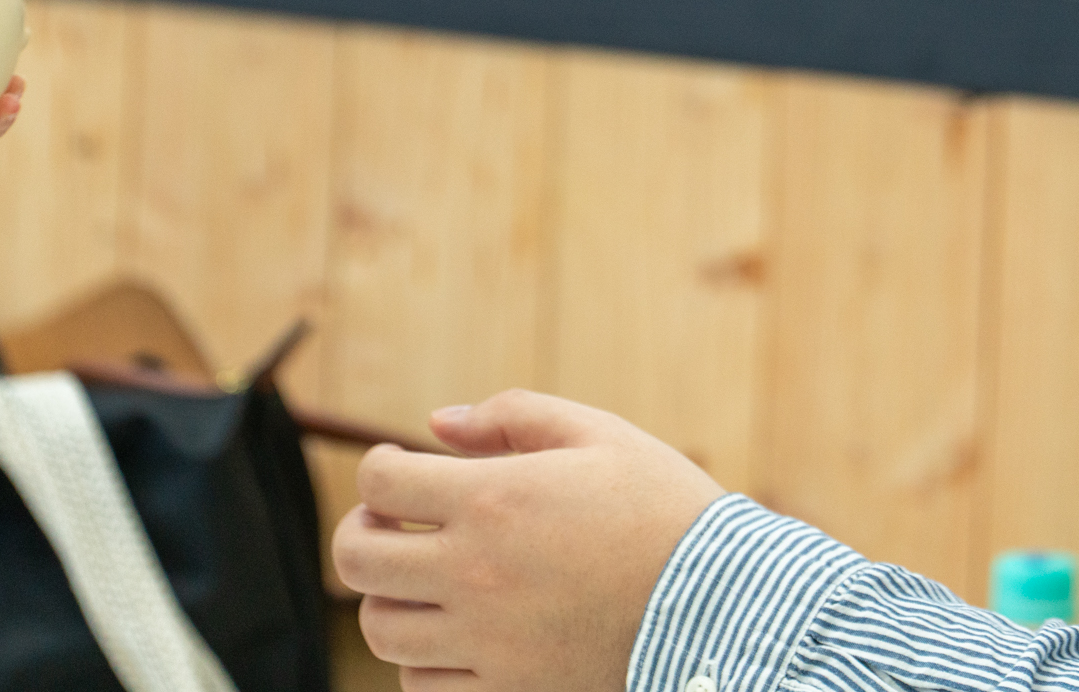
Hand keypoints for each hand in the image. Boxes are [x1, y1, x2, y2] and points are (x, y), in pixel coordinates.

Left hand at [333, 390, 723, 691]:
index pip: (378, 482)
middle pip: (357, 560)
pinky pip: (422, 684)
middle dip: (363, 531)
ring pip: (381, 628)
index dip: (380, 468)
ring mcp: (486, 641)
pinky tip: (454, 630)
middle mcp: (474, 574)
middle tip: (395, 524)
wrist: (721, 607)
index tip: (403, 470)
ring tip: (424, 578)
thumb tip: (436, 424)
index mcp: (491, 500)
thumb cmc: (663, 509)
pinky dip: (421, 658)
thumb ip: (512, 414)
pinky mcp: (509, 690)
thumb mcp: (598, 433)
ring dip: (390, 595)